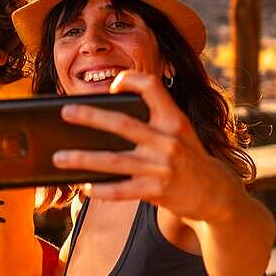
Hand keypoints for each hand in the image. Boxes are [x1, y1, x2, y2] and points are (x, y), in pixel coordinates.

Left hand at [52, 71, 235, 224]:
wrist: (217, 194)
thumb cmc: (188, 158)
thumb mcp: (180, 132)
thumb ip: (153, 122)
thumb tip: (104, 120)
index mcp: (175, 120)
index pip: (152, 87)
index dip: (131, 80)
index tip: (113, 84)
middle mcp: (169, 141)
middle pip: (122, 124)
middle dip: (90, 117)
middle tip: (65, 112)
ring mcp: (162, 167)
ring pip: (113, 161)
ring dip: (82, 159)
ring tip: (59, 157)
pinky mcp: (157, 191)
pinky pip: (121, 191)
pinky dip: (100, 189)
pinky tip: (84, 186)